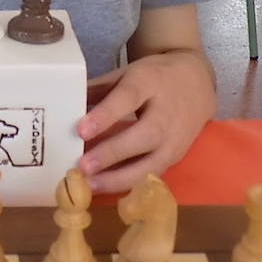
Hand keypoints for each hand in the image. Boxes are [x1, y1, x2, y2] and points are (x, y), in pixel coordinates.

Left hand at [75, 51, 215, 193]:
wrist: (197, 83)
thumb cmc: (154, 77)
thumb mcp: (127, 73)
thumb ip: (98, 89)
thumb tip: (65, 105)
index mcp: (150, 82)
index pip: (128, 98)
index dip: (105, 115)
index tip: (81, 129)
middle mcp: (167, 112)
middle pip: (143, 135)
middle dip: (112, 153)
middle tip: (83, 166)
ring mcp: (175, 138)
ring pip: (152, 164)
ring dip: (120, 178)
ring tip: (91, 185)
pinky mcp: (176, 157)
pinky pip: (153, 174)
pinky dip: (129, 184)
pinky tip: (106, 188)